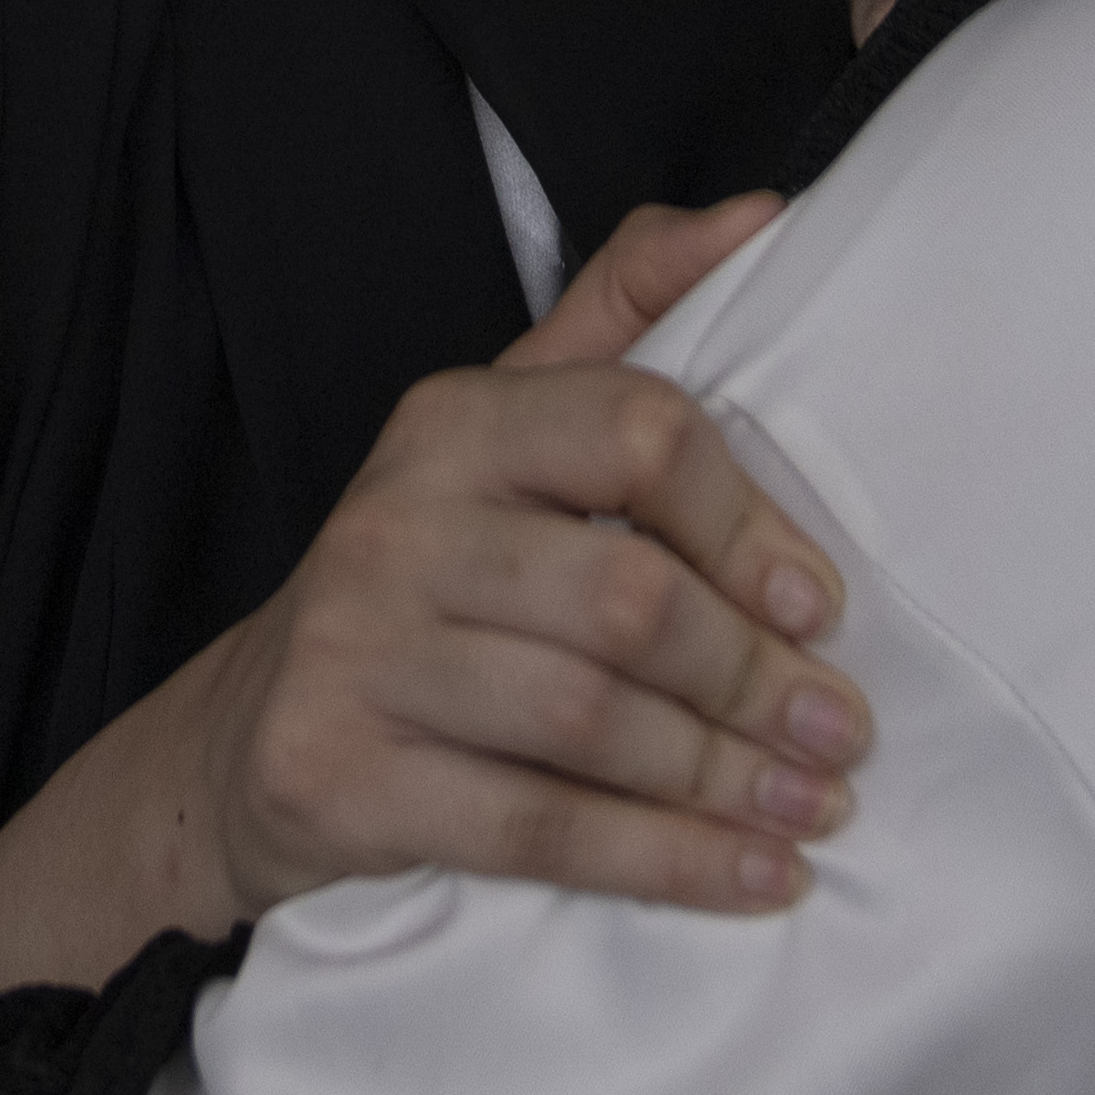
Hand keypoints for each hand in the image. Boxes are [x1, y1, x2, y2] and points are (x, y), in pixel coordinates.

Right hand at [0, 199, 863, 985]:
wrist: (253, 740)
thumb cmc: (432, 580)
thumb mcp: (509, 428)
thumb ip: (629, 312)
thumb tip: (764, 214)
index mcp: (457, 419)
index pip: (639, 432)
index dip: (748, 526)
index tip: (821, 608)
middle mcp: (396, 522)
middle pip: (627, 598)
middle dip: (755, 679)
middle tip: (841, 735)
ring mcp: (356, 651)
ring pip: (589, 722)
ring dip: (726, 780)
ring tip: (813, 811)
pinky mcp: (336, 776)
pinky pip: (534, 830)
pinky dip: (665, 863)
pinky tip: (754, 880)